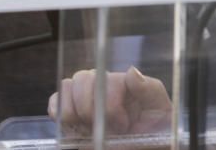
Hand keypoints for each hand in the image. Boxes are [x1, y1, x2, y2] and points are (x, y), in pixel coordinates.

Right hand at [48, 66, 172, 135]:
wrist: (145, 145)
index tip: (122, 124)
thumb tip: (130, 71)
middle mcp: (102, 85)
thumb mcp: (160, 110)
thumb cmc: (154, 129)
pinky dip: (58, 111)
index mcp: (124, 82)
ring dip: (74, 111)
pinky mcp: (71, 114)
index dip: (110, 104)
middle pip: (82, 78)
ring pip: (67, 88)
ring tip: (89, 128)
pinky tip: (71, 125)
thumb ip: (149, 89)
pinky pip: (55, 101)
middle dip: (89, 107)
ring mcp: (85, 97)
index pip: (106, 79)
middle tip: (104, 128)